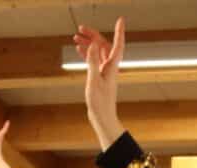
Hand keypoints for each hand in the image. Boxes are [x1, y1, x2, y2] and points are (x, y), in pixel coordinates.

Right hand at [74, 17, 124, 146]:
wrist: (102, 118)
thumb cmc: (100, 103)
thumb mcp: (94, 80)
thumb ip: (93, 61)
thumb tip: (94, 44)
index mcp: (112, 68)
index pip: (117, 45)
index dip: (119, 32)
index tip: (120, 20)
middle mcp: (110, 68)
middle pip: (104, 46)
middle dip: (94, 35)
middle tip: (80, 28)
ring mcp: (105, 73)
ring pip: (98, 52)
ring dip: (89, 44)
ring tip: (76, 38)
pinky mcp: (100, 78)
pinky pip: (94, 61)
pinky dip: (87, 54)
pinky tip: (79, 50)